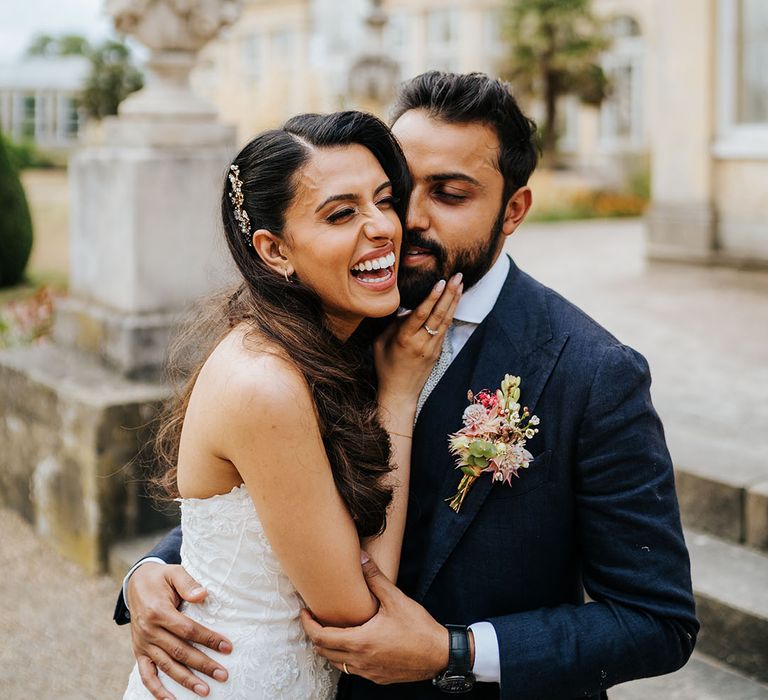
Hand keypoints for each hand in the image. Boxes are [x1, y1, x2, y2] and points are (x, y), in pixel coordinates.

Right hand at [127, 562, 232, 698]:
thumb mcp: (174, 573)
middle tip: (223, 674)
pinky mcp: (139, 652)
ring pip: (166, 666)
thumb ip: (188, 583)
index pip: (188, 630)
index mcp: (158, 611)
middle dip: (203, 664)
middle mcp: (149, 630)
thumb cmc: (162, 578)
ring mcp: (143, 644)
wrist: (136, 583)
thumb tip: (203, 594)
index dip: (208, 639)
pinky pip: (146, 675)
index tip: (227, 647)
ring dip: (186, 680)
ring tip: (205, 690)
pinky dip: (157, 690)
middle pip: (180, 651)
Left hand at [300, 555, 449, 683]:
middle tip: (314, 618)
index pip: (321, 637)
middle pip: (324, 652)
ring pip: (337, 663)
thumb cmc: (418, 628)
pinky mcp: (378, 677)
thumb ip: (375, 578)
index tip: (304, 612)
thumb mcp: (396, 599)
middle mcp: (360, 660)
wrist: (440, 654)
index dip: (308, 624)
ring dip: (329, 647)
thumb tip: (361, 556)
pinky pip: (352, 670)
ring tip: (332, 629)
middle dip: (315, 635)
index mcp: (360, 641)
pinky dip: (345, 657)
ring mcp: (368, 672)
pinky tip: (354, 642)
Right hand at [374, 272, 462, 403]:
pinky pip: (445, 329)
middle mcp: (421, 342)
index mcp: (404, 339)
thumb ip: (392, 324)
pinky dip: (451, 313)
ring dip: (454, 301)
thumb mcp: (379, 343)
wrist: (399, 392)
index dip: (431, 298)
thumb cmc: (385, 365)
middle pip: (438, 315)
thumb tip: (405, 307)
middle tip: (457, 276)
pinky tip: (454, 301)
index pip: (421, 314)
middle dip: (449, 294)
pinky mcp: (438, 352)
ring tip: (460, 284)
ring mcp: (432, 348)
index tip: (440, 282)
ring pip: (445, 321)